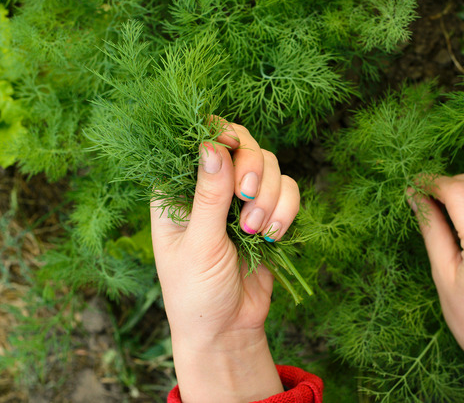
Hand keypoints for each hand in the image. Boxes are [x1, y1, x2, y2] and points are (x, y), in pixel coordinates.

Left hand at [150, 122, 299, 402]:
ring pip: (268, 164)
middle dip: (250, 168)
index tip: (231, 145)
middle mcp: (208, 187)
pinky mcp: (267, 213)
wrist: (227, 330)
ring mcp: (239, 199)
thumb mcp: (199, 244)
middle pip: (239, 143)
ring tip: (255, 232)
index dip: (216, 134)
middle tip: (246, 197)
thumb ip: (208, 195)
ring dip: (269, 195)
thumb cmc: (196, 292)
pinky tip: (272, 236)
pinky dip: (285, 209)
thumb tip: (211, 146)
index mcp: (176, 191)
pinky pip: (287, 190)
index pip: (195, 141)